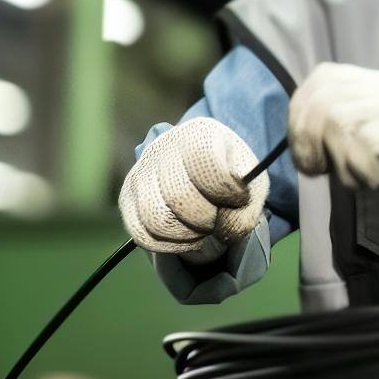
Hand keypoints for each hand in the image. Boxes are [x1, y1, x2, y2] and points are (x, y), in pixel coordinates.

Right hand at [118, 117, 269, 253]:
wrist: (206, 175)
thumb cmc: (232, 180)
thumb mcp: (251, 188)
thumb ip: (246, 210)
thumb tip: (223, 230)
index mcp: (199, 133)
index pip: (205, 162)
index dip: (225, 190)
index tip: (237, 198)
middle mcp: (162, 146)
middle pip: (179, 197)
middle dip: (206, 220)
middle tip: (217, 220)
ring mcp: (141, 172)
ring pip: (156, 218)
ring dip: (186, 236)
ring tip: (202, 231)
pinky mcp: (127, 198)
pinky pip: (141, 233)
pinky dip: (168, 245)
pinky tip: (186, 238)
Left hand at [287, 63, 378, 244]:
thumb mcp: (376, 151)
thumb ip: (346, 134)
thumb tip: (302, 134)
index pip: (324, 76)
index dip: (300, 112)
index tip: (306, 154)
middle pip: (325, 93)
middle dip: (308, 137)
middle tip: (318, 171)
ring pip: (341, 117)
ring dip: (339, 160)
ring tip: (359, 180)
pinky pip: (366, 140)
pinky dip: (361, 168)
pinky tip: (377, 181)